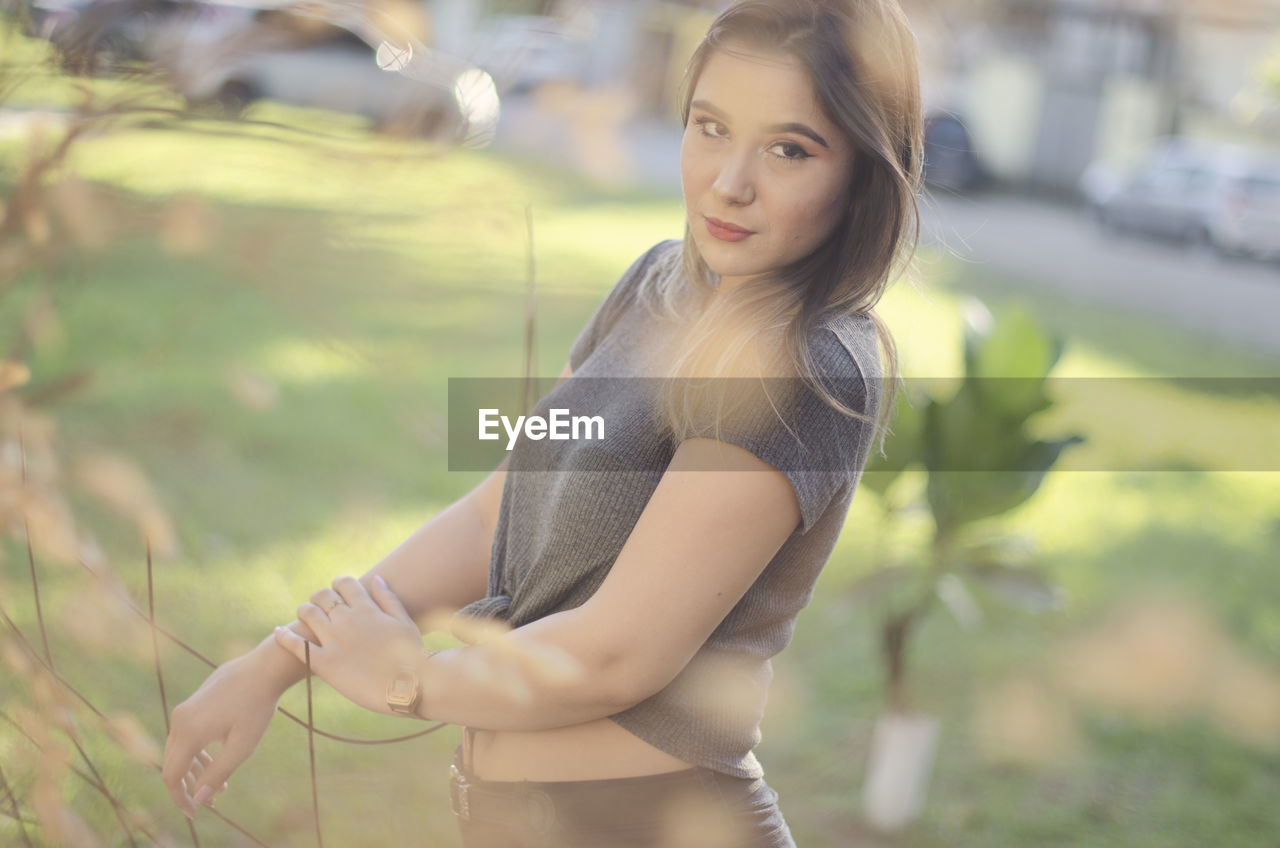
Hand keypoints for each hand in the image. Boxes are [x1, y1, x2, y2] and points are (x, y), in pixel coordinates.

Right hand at [162, 650, 284, 818]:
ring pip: (180, 749)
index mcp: (188, 732)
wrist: (264, 668)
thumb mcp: (242, 746)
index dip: (179, 798)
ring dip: (196, 770)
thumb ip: (218, 773)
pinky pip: (187, 734)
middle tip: (212, 802)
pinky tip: (216, 761)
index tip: (195, 813)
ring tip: (222, 788)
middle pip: (173, 763)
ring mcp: (185, 709)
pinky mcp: (194, 702)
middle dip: (189, 786)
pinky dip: (197, 752)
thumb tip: (199, 798)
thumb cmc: (257, 707)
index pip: (172, 775)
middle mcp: (180, 719)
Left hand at [273, 574, 424, 715]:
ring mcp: (334, 641)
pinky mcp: (324, 664)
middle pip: (321, 596)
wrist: (408, 687)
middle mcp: (347, 620)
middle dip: (319, 598)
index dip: (338, 584)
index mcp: (366, 608)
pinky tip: (277, 633)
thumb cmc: (411, 655)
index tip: (337, 593)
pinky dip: (284, 637)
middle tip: (319, 607)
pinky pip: (296, 646)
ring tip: (305, 619)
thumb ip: (388, 598)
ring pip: (307, 614)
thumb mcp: (404, 621)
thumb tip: (376, 578)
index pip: (344, 583)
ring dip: (304, 612)